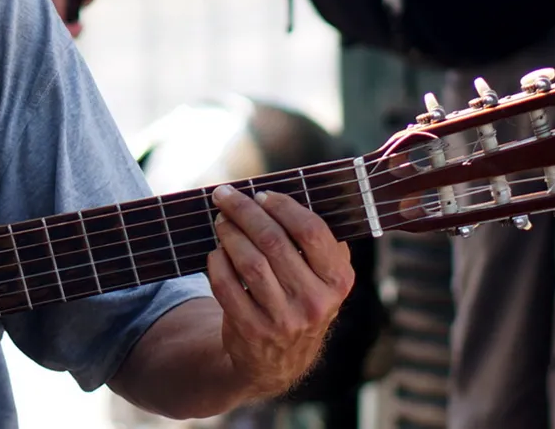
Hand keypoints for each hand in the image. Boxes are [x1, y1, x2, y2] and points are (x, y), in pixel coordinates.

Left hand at [206, 186, 353, 399]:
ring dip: (229, 233)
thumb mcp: (321, 279)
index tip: (262, 194)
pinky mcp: (252, 329)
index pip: (311, 231)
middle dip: (244, 211)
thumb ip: (314, 244)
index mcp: (338, 281)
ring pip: (249, 261)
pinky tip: (216, 251)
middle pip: (273, 241)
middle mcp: (315, 301)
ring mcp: (283, 319)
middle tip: (225, 196)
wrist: (277, 361)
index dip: (283, 206)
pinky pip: (226, 285)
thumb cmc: (297, 301)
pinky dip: (216, 262)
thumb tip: (281, 193)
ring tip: (220, 221)